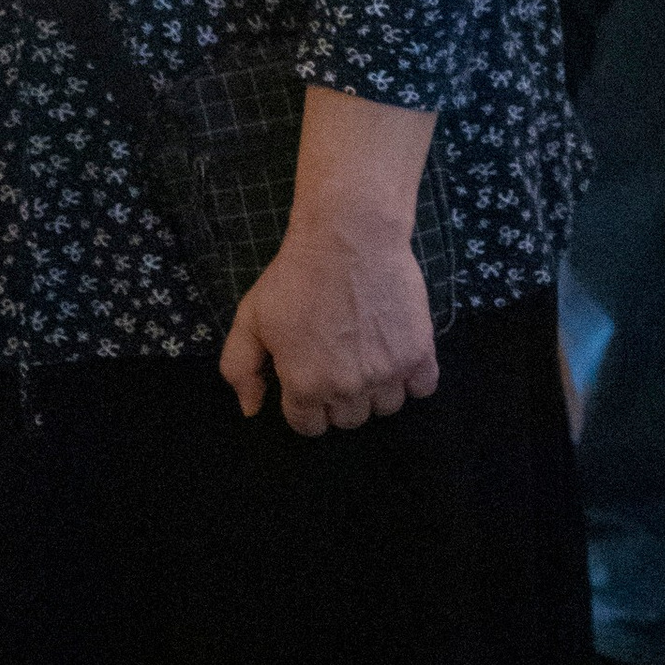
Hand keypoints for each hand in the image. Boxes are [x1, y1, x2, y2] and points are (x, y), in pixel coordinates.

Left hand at [219, 86, 440, 435]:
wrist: (350, 237)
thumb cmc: (296, 276)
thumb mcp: (250, 319)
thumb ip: (241, 370)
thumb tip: (252, 409)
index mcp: (304, 386)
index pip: (310, 426)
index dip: (307, 404)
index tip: (312, 378)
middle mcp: (347, 388)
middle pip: (349, 419)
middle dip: (342, 397)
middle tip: (340, 361)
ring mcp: (386, 373)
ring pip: (386, 407)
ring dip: (378, 388)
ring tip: (370, 355)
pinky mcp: (418, 352)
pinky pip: (423, 387)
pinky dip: (414, 377)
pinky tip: (399, 354)